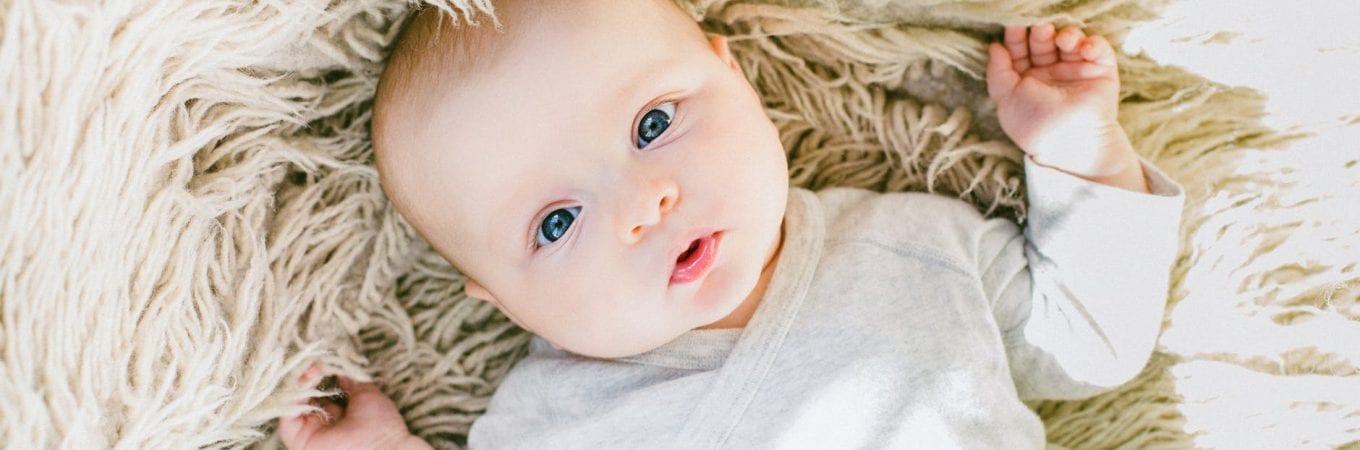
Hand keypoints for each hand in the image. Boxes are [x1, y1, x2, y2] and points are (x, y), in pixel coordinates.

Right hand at [278, 366, 431, 449]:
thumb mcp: (367, 394)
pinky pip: (286, 412)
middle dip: (307, 373)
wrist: (383, 448)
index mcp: (340, 416)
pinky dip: (293, 391)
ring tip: (314, 365)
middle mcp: (322, 423)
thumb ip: (351, 380)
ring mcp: (308, 430)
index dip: (320, 372)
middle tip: (316, 357)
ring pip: (292, 400)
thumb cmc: (381, 424)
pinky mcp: (296, 438)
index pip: (321, 390)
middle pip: (304, 394)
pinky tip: (309, 375)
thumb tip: (341, 365)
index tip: (325, 356)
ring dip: (300, 379)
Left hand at [987, 24, 1137, 181]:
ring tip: (1063, 40)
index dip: (1016, 37)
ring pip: (1070, 41)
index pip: (1020, 51)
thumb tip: (995, 46)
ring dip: (1067, 35)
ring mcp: (1076, 70)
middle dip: (1040, 33)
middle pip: (1043, 42)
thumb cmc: (1035, 124)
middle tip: (1041, 31)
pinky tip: (1083, 48)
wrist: (1071, 143)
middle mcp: (1050, 73)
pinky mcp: (1101, 71)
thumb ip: (997, 71)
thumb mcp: (1006, 98)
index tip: (1014, 27)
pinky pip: (1098, 48)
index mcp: (1026, 79)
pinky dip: (1092, 43)